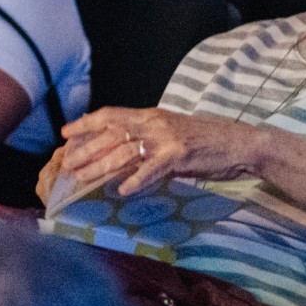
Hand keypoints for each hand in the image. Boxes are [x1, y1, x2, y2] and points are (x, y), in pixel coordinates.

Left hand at [53, 107, 260, 197]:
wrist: (239, 143)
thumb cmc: (206, 141)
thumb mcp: (171, 134)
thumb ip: (147, 139)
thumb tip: (120, 151)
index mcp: (152, 115)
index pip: (111, 114)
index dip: (86, 123)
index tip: (65, 133)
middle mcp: (155, 122)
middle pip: (111, 133)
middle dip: (86, 149)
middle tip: (67, 163)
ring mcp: (167, 138)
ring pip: (125, 151)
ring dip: (101, 165)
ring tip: (82, 177)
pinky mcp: (180, 154)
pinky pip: (152, 168)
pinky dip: (136, 179)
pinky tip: (122, 190)